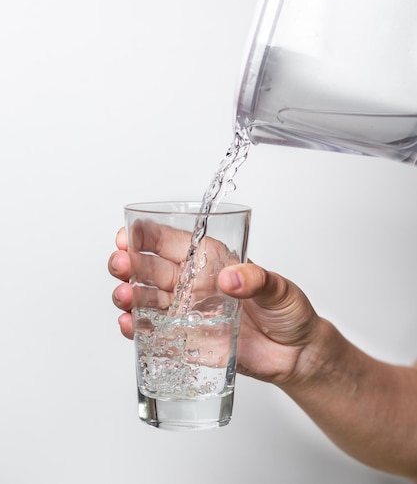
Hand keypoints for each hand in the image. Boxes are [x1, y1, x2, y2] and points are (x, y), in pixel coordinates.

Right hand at [109, 227, 319, 385]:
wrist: (296, 355)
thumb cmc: (288, 312)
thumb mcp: (279, 288)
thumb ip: (257, 280)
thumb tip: (230, 278)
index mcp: (210, 260)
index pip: (170, 241)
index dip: (146, 235)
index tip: (128, 235)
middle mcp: (192, 284)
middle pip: (149, 268)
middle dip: (129, 263)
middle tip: (120, 264)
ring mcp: (186, 312)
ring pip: (145, 299)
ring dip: (129, 295)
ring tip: (123, 296)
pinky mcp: (186, 341)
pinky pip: (153, 333)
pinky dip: (136, 328)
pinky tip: (129, 324)